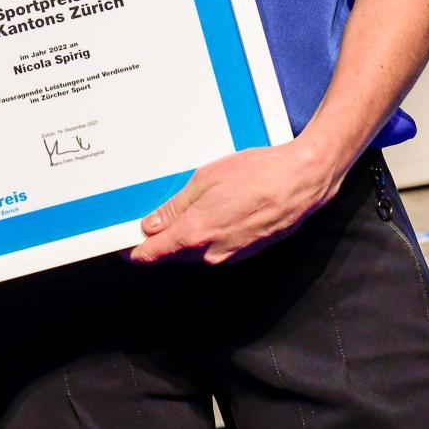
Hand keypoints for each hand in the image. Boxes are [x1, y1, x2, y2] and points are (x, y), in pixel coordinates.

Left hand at [126, 138, 344, 265]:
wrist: (301, 180)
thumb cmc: (257, 173)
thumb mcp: (206, 179)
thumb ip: (175, 206)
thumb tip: (151, 225)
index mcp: (195, 233)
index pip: (154, 253)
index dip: (136, 251)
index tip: (126, 246)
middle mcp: (211, 251)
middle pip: (173, 254)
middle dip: (160, 241)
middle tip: (151, 219)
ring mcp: (231, 254)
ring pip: (195, 252)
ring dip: (185, 238)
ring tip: (186, 210)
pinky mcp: (247, 251)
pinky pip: (216, 249)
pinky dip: (208, 237)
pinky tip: (213, 214)